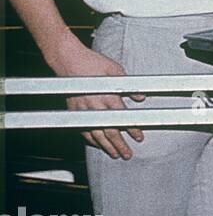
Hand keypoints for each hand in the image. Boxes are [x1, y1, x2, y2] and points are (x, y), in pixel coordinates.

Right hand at [47, 36, 145, 160]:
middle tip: (128, 154)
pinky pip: (83, 129)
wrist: (68, 60)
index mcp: (108, 96)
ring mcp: (83, 109)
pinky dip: (90, 139)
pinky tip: (97, 145)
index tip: (139, 137)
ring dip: (106, 146)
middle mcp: (95, 105)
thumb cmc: (92, 62)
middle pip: (109, 131)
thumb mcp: (116, 70)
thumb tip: (141, 97)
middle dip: (120, 144)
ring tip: (115, 155)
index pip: (123, 118)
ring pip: (96, 134)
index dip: (132, 130)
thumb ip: (129, 86)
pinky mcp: (74, 110)